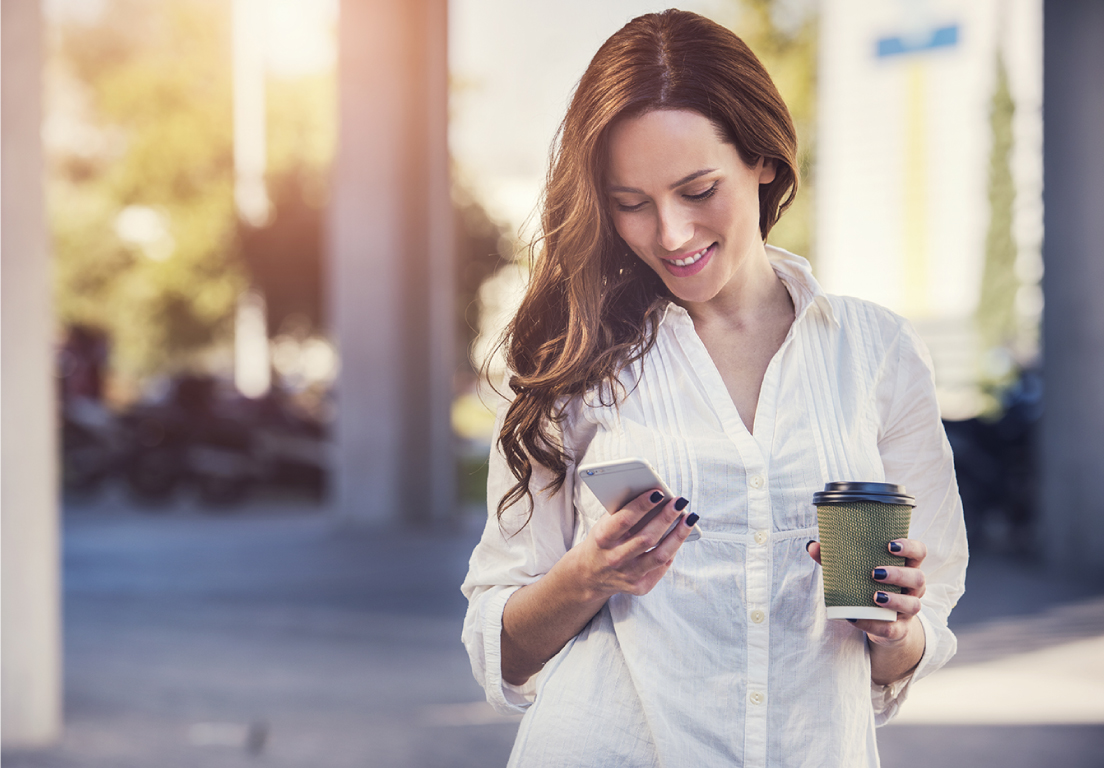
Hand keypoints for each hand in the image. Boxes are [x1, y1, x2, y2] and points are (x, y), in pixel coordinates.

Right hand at [571, 489, 696, 600]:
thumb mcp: (603, 525)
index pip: (624, 520)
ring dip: (678, 535)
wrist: (590, 575)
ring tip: (689, 519)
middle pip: (647, 538)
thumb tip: (653, 495)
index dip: (642, 505)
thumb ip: (623, 512)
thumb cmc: (602, 542)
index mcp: (603, 539)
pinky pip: (661, 568)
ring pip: (660, 555)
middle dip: (666, 517)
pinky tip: (679, 537)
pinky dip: (672, 551)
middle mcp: (615, 559)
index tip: (659, 492)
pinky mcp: (639, 587)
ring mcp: (628, 575)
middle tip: (680, 501)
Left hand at [806, 538, 927, 646]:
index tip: (890, 545)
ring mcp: (908, 610)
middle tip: (875, 572)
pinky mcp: (899, 630)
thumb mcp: (856, 572)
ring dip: (895, 600)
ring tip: (875, 596)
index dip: (910, 547)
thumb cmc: (868, 587)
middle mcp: (912, 588)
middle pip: (918, 578)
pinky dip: (874, 624)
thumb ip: (835, 559)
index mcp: (905, 567)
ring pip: (913, 605)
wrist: (879, 624)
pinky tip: (857, 618)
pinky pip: (892, 629)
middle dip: (899, 574)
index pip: (919, 552)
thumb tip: (812, 546)